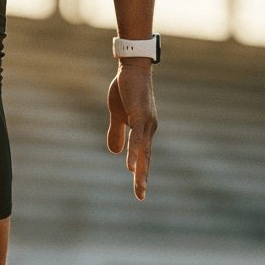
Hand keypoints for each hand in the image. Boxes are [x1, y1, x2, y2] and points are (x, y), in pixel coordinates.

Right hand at [106, 59, 157, 199]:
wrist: (132, 68)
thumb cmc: (126, 88)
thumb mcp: (118, 114)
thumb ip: (117, 133)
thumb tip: (115, 153)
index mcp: (144, 130)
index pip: (143, 156)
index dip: (141, 173)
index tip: (140, 190)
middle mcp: (149, 129)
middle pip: (145, 158)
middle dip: (143, 178)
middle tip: (141, 197)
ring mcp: (146, 123)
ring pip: (143, 151)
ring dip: (141, 170)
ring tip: (140, 186)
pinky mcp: (140, 115)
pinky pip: (136, 137)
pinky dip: (134, 151)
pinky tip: (130, 165)